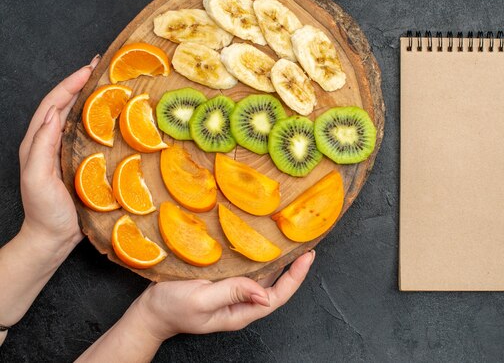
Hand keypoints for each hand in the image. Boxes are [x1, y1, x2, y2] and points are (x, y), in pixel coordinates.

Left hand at [19, 55, 99, 246]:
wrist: (53, 238)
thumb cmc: (44, 210)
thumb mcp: (37, 177)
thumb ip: (42, 146)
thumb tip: (53, 114)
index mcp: (38, 141)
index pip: (54, 103)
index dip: (70, 83)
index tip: (89, 68)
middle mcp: (52, 141)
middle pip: (66, 104)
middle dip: (82, 82)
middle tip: (103, 67)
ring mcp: (67, 151)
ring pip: (79, 116)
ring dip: (92, 97)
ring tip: (111, 84)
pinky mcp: (81, 161)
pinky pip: (91, 134)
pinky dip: (101, 119)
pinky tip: (115, 116)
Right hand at [135, 251, 314, 339]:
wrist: (149, 310)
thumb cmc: (171, 308)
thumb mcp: (201, 300)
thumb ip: (232, 293)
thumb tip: (264, 294)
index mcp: (240, 312)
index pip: (277, 296)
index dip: (295, 277)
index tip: (308, 257)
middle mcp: (241, 302)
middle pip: (275, 285)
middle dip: (292, 265)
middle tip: (304, 241)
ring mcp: (232, 292)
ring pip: (262, 275)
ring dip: (276, 258)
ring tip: (289, 238)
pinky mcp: (223, 281)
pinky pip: (246, 268)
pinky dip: (257, 254)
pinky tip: (259, 239)